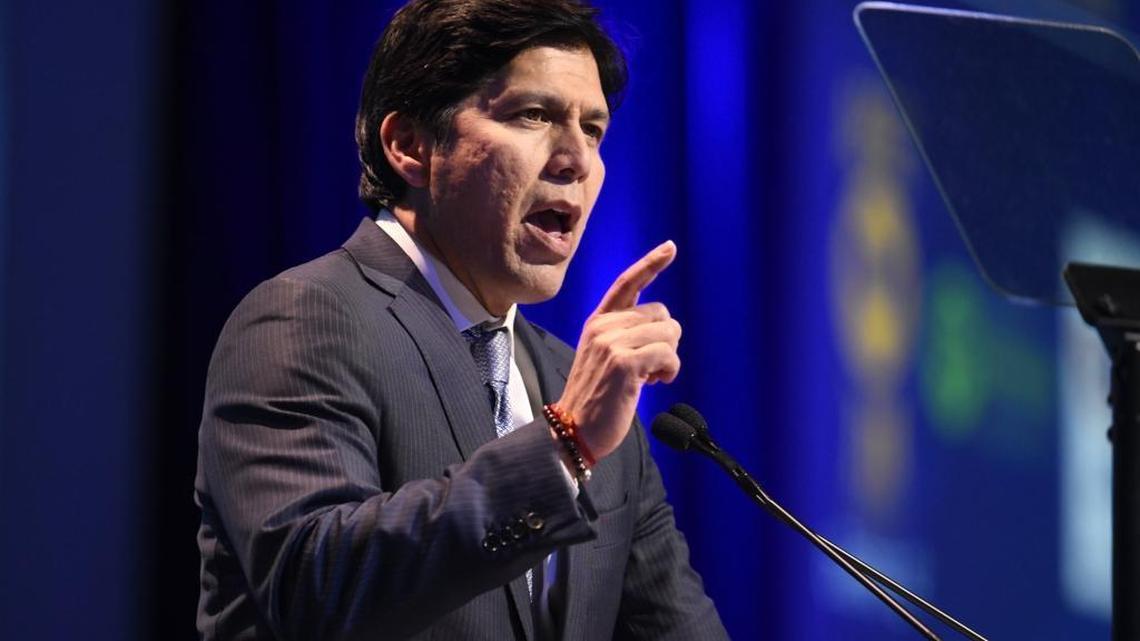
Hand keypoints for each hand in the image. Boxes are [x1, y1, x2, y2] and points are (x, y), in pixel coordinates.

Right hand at [556, 241, 681, 461]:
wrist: (573, 431)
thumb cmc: (595, 400)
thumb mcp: (604, 357)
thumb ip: (626, 335)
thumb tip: (665, 328)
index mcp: (597, 322)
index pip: (627, 283)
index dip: (650, 263)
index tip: (670, 247)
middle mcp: (603, 326)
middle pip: (662, 314)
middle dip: (665, 341)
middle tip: (648, 367)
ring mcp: (612, 343)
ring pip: (669, 332)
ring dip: (668, 358)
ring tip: (649, 377)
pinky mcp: (625, 363)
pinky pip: (668, 353)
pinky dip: (670, 370)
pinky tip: (654, 383)